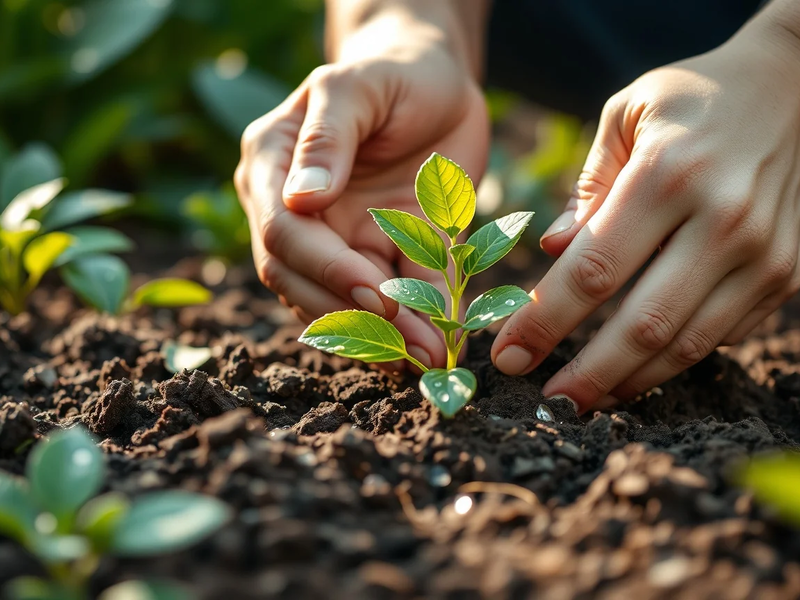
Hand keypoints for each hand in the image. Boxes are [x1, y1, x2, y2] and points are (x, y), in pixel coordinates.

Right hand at [235, 30, 488, 368]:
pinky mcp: (382, 252)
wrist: (437, 82)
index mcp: (273, 167)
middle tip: (410, 348)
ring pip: (343, 300)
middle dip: (356, 317)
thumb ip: (328, 136)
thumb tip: (301, 199)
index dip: (325, 270)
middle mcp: (297, 212)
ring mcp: (338, 238)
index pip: (282, 234)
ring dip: (384, 334)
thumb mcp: (357, 86)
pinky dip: (413, 322)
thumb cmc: (393, 71)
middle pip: (304, 280)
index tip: (376, 294)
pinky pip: (393, 293)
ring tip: (428, 358)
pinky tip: (437, 344)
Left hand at [492, 24, 799, 411]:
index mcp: (668, 174)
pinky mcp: (787, 272)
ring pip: (688, 343)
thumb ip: (588, 187)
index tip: (507, 356)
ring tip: (589, 398)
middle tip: (549, 403)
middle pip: (643, 322)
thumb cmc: (692, 100)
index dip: (544, 322)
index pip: (592, 270)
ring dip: (632, 379)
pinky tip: (639, 365)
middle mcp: (723, 218)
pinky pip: (722, 334)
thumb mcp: (626, 115)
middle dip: (588, 374)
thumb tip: (553, 250)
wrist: (795, 85)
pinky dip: (675, 358)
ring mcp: (763, 252)